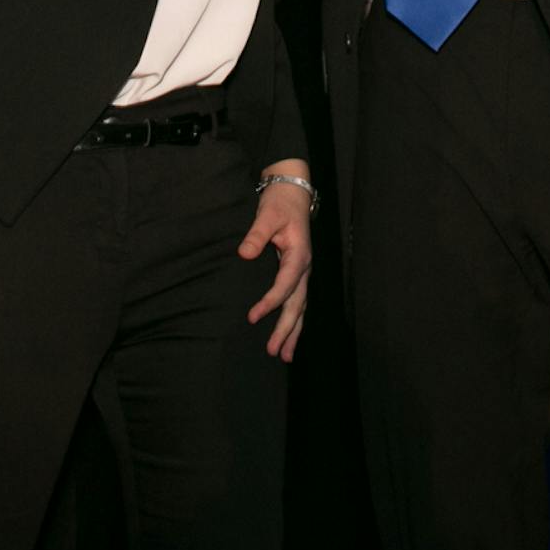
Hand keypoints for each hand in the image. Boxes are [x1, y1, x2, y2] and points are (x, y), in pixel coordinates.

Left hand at [240, 162, 314, 361]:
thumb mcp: (267, 214)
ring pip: (300, 307)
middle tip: (274, 351)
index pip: (285, 285)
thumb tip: (244, 253)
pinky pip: (298, 301)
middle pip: (297, 304)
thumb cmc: (280, 203)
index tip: (253, 316)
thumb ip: (256, 234)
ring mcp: (303, 271)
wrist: (293, 193)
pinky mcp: (298, 272)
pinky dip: (294, 320)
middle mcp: (305, 267)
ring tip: (285, 356)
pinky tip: (289, 336)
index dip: (270, 302)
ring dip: (293, 331)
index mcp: (299, 254)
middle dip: (286, 329)